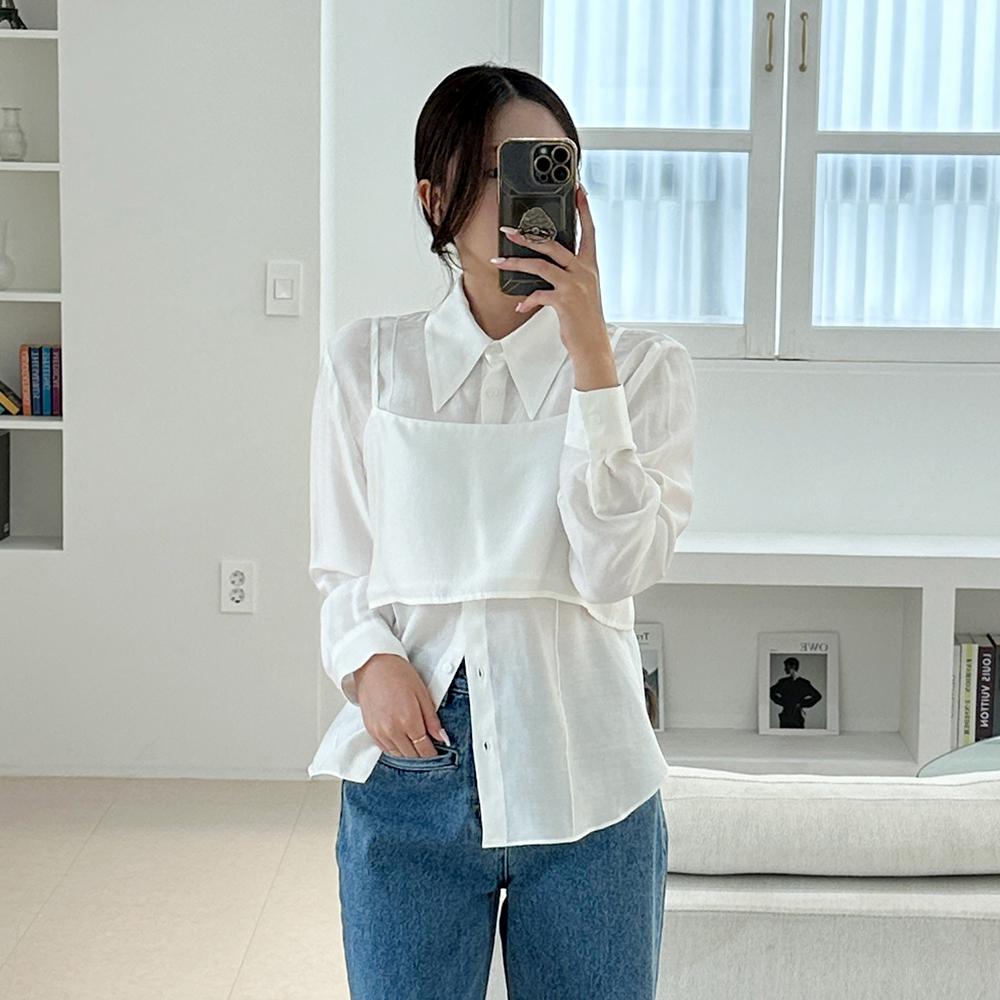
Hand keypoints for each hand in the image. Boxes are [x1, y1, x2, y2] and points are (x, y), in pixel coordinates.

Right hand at [354, 653, 449, 757]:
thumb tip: (442, 737)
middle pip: (411, 755)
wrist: (372, 665)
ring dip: (408, 753)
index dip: (432, 754)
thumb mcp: (422, 693)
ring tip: (415, 743)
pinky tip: (402, 740)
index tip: (437, 753)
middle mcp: (392, 730)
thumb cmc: (397, 674)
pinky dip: (395, 749)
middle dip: (422, 754)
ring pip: (398, 755)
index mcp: (408, 720)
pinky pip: (385, 749)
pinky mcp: (371, 730)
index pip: (424, 750)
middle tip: (428, 747)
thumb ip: (432, 719)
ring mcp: (380, 732)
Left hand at [492, 183, 611, 361]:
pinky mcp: (564, 301)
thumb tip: (543, 268)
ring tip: (499, 260)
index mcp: (590, 266)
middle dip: (528, 236)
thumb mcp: (581, 292)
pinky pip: (538, 294)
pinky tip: (520, 306)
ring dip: (516, 262)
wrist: (591, 344)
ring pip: (540, 265)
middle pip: (554, 244)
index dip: (584, 209)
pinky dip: (527, 300)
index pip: (589, 231)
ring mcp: (575, 286)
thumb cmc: (584, 319)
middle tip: (508, 230)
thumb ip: (567, 276)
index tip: (578, 190)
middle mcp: (584, 272)